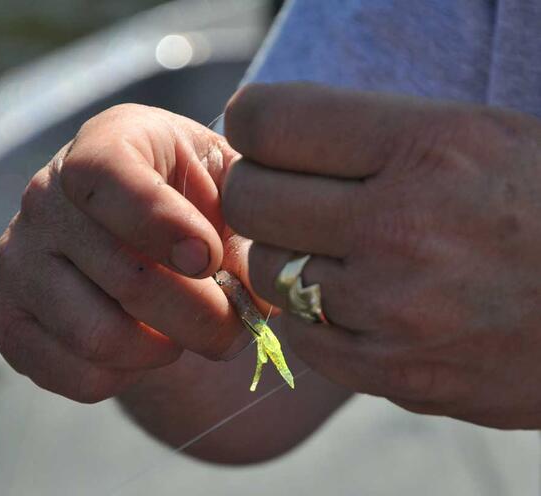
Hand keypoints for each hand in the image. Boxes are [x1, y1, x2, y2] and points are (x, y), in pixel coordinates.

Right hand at [0, 104, 252, 402]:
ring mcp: (18, 258)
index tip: (208, 258)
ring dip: (162, 349)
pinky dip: (123, 376)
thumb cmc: (192, 203)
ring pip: (98, 335)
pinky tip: (143, 346)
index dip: (160, 223)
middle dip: (202, 317)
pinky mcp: (5, 315)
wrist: (136, 232)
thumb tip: (255, 294)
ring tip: (184, 331)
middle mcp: (44, 196)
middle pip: (126, 277)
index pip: (107, 177)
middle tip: (234, 327)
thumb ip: (249, 225)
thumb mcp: (228, 189)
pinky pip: (72, 372)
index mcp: (103, 144)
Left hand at [222, 82, 540, 427]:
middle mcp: (404, 226)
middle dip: (256, 188)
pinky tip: (344, 298)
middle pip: (250, 199)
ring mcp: (395, 309)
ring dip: (282, 255)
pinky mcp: (396, 373)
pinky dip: (307, 314)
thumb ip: (371, 136)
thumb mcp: (478, 135)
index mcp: (430, 146)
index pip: (271, 123)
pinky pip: (298, 335)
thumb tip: (268, 135)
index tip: (261, 133)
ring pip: (266, 271)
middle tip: (286, 191)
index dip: (252, 123)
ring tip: (329, 249)